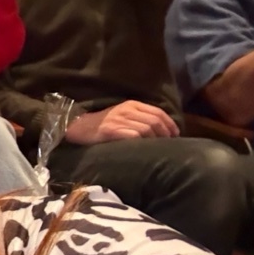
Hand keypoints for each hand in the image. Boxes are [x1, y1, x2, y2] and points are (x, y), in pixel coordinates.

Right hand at [64, 101, 179, 143]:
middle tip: (169, 144)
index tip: (175, 135)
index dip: (170, 124)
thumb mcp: (120, 115)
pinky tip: (146, 149)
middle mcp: (127, 110)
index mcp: (131, 104)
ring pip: (147, 129)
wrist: (78, 127)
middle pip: (155, 121)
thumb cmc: (101, 125)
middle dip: (165, 134)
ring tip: (159, 148)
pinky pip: (134, 136)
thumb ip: (137, 118)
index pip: (158, 112)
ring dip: (156, 140)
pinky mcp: (112, 131)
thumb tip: (158, 130)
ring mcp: (119, 120)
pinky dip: (143, 143)